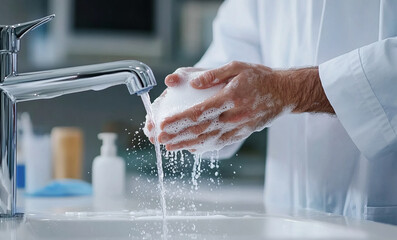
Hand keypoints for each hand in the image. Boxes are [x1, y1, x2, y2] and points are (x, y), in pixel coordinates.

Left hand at [158, 61, 287, 150]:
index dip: (179, 120)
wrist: (283, 93)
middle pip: (200, 129)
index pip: (199, 112)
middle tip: (159, 138)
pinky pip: (220, 143)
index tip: (163, 124)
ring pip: (209, 139)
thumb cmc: (258, 77)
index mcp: (231, 98)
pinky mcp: (241, 133)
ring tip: (169, 147)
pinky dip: (203, 147)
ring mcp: (238, 127)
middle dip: (177, 136)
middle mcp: (234, 116)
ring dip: (187, 144)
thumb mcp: (237, 67)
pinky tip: (190, 148)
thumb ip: (213, 74)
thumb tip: (192, 82)